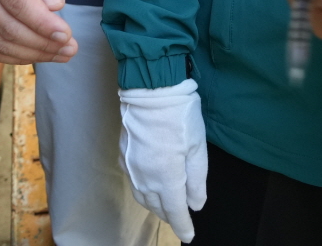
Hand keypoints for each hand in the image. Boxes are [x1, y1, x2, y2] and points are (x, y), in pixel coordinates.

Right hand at [0, 0, 76, 64]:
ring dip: (33, 54)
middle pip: (8, 28)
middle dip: (42, 43)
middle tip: (71, 47)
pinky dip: (17, 55)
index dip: (42, 24)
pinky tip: (41, 53)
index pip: (17, 3)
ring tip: (63, 53)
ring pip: (0, 42)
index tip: (66, 34)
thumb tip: (54, 6)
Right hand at [118, 80, 206, 241]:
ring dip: (155, 205)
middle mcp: (145, 178)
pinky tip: (151, 186)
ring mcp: (131, 167)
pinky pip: (134, 182)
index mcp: (166, 177)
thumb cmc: (180, 116)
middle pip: (157, 207)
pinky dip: (144, 191)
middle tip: (180, 219)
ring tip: (166, 206)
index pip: (175, 211)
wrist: (150, 90)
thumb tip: (195, 204)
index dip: (183, 225)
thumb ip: (197, 179)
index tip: (189, 236)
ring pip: (143, 197)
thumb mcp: (198, 147)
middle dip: (169, 216)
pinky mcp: (123, 155)